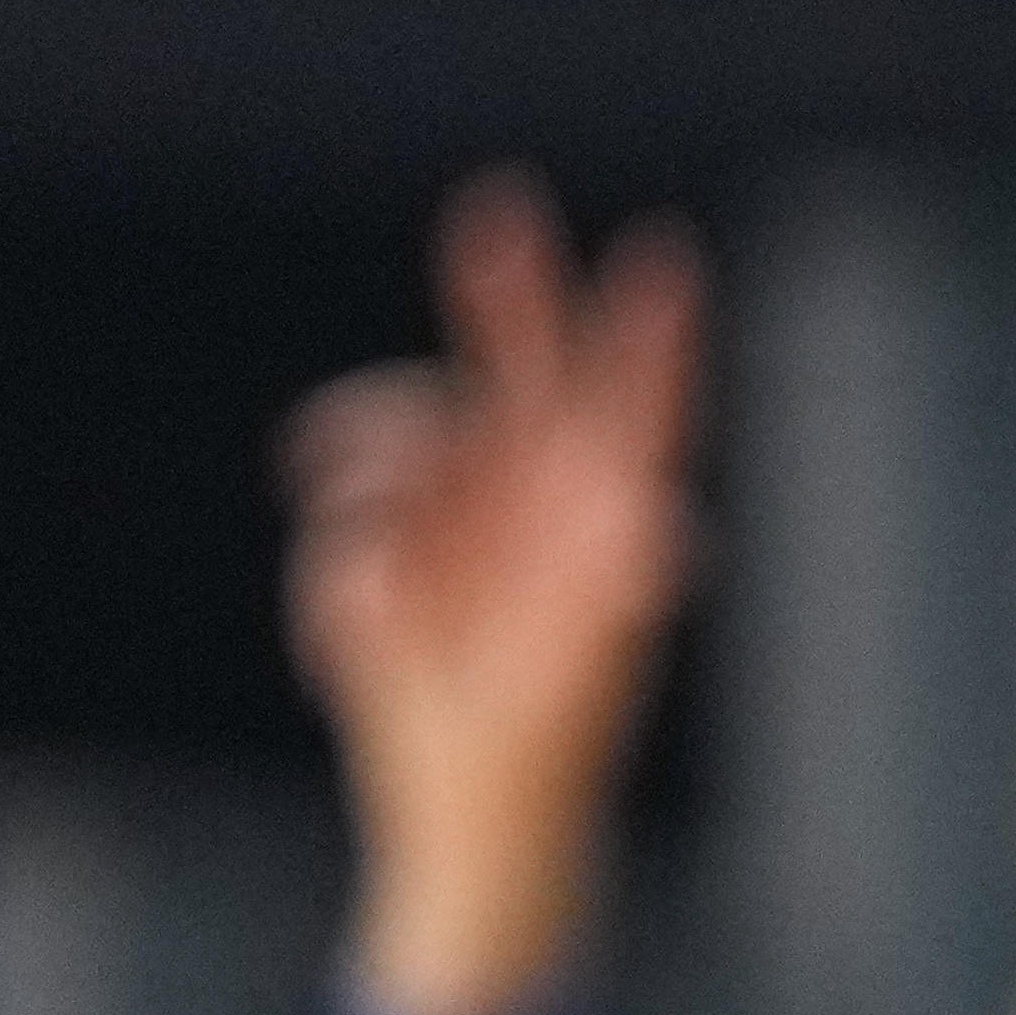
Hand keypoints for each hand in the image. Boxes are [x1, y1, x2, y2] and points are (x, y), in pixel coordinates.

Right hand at [286, 172, 703, 1014]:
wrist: (467, 807)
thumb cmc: (547, 753)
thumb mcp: (584, 676)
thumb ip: (616, 595)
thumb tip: (662, 533)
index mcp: (603, 523)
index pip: (636, 411)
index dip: (651, 337)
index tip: (668, 260)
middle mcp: (537, 499)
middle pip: (522, 369)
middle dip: (505, 293)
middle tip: (500, 207)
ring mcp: (460, 508)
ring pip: (409, 420)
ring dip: (379, 454)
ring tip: (366, 509)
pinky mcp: (387, 535)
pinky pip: (351, 497)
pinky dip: (347, 547)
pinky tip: (368, 607)